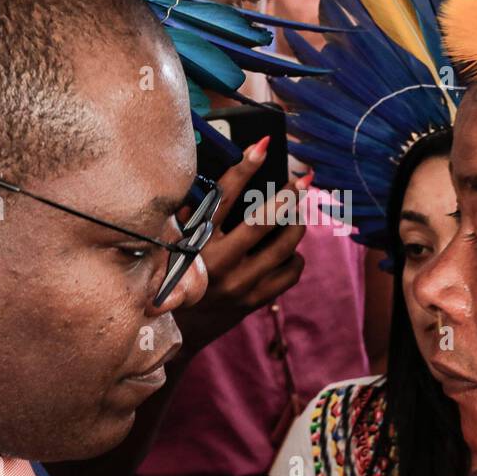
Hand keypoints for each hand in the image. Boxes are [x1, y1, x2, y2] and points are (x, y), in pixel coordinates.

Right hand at [175, 137, 306, 350]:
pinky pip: (291, 272)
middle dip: (287, 195)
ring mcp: (241, 285)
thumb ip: (195, 213)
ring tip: (298, 212)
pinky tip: (289, 250)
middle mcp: (219, 264)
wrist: (179, 329)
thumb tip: (228, 179)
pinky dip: (295, 256)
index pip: (224, 197)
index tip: (262, 146)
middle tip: (300, 181)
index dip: (244, 169)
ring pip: (285, 246)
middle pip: (263, 221)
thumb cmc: (175, 274)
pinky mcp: (256, 300)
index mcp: (195, 242)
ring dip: (297, 223)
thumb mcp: (176, 242)